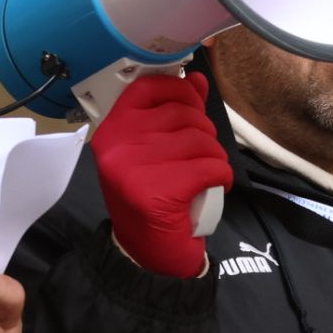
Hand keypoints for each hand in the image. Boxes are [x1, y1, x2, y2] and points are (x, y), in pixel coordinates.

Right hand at [91, 72, 231, 278]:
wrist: (147, 253)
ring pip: (201, 140)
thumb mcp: (153, 151)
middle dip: (203, 133)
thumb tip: (197, 80)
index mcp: (111, 130)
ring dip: (214, 157)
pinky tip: (213, 186)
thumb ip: (172, 113)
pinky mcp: (160, 192)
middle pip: (183, 114)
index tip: (191, 106)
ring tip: (204, 173)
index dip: (179, 90)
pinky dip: (221, 176)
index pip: (148, 88)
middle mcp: (117, 145)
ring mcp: (135, 169)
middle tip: (199, 156)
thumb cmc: (150, 197)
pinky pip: (210, 167)